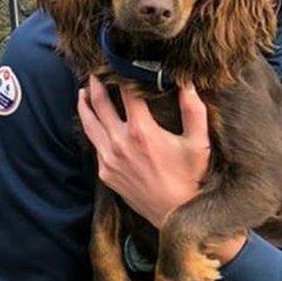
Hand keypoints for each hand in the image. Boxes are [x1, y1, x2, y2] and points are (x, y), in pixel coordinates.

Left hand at [77, 75, 210, 228]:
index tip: (120, 64)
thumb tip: (187, 83)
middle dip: (96, 86)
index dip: (123, 76)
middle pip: (100, 104)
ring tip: (83, 92)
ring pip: (89, 125)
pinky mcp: (105, 173)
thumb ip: (193, 110)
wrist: (176, 215)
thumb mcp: (198, 143)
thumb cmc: (190, 178)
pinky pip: (94, 145)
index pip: (126, 94)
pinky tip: (93, 122)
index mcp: (142, 131)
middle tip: (93, 73)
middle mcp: (120, 143)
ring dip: (85, 106)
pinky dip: (92, 130)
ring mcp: (109, 159)